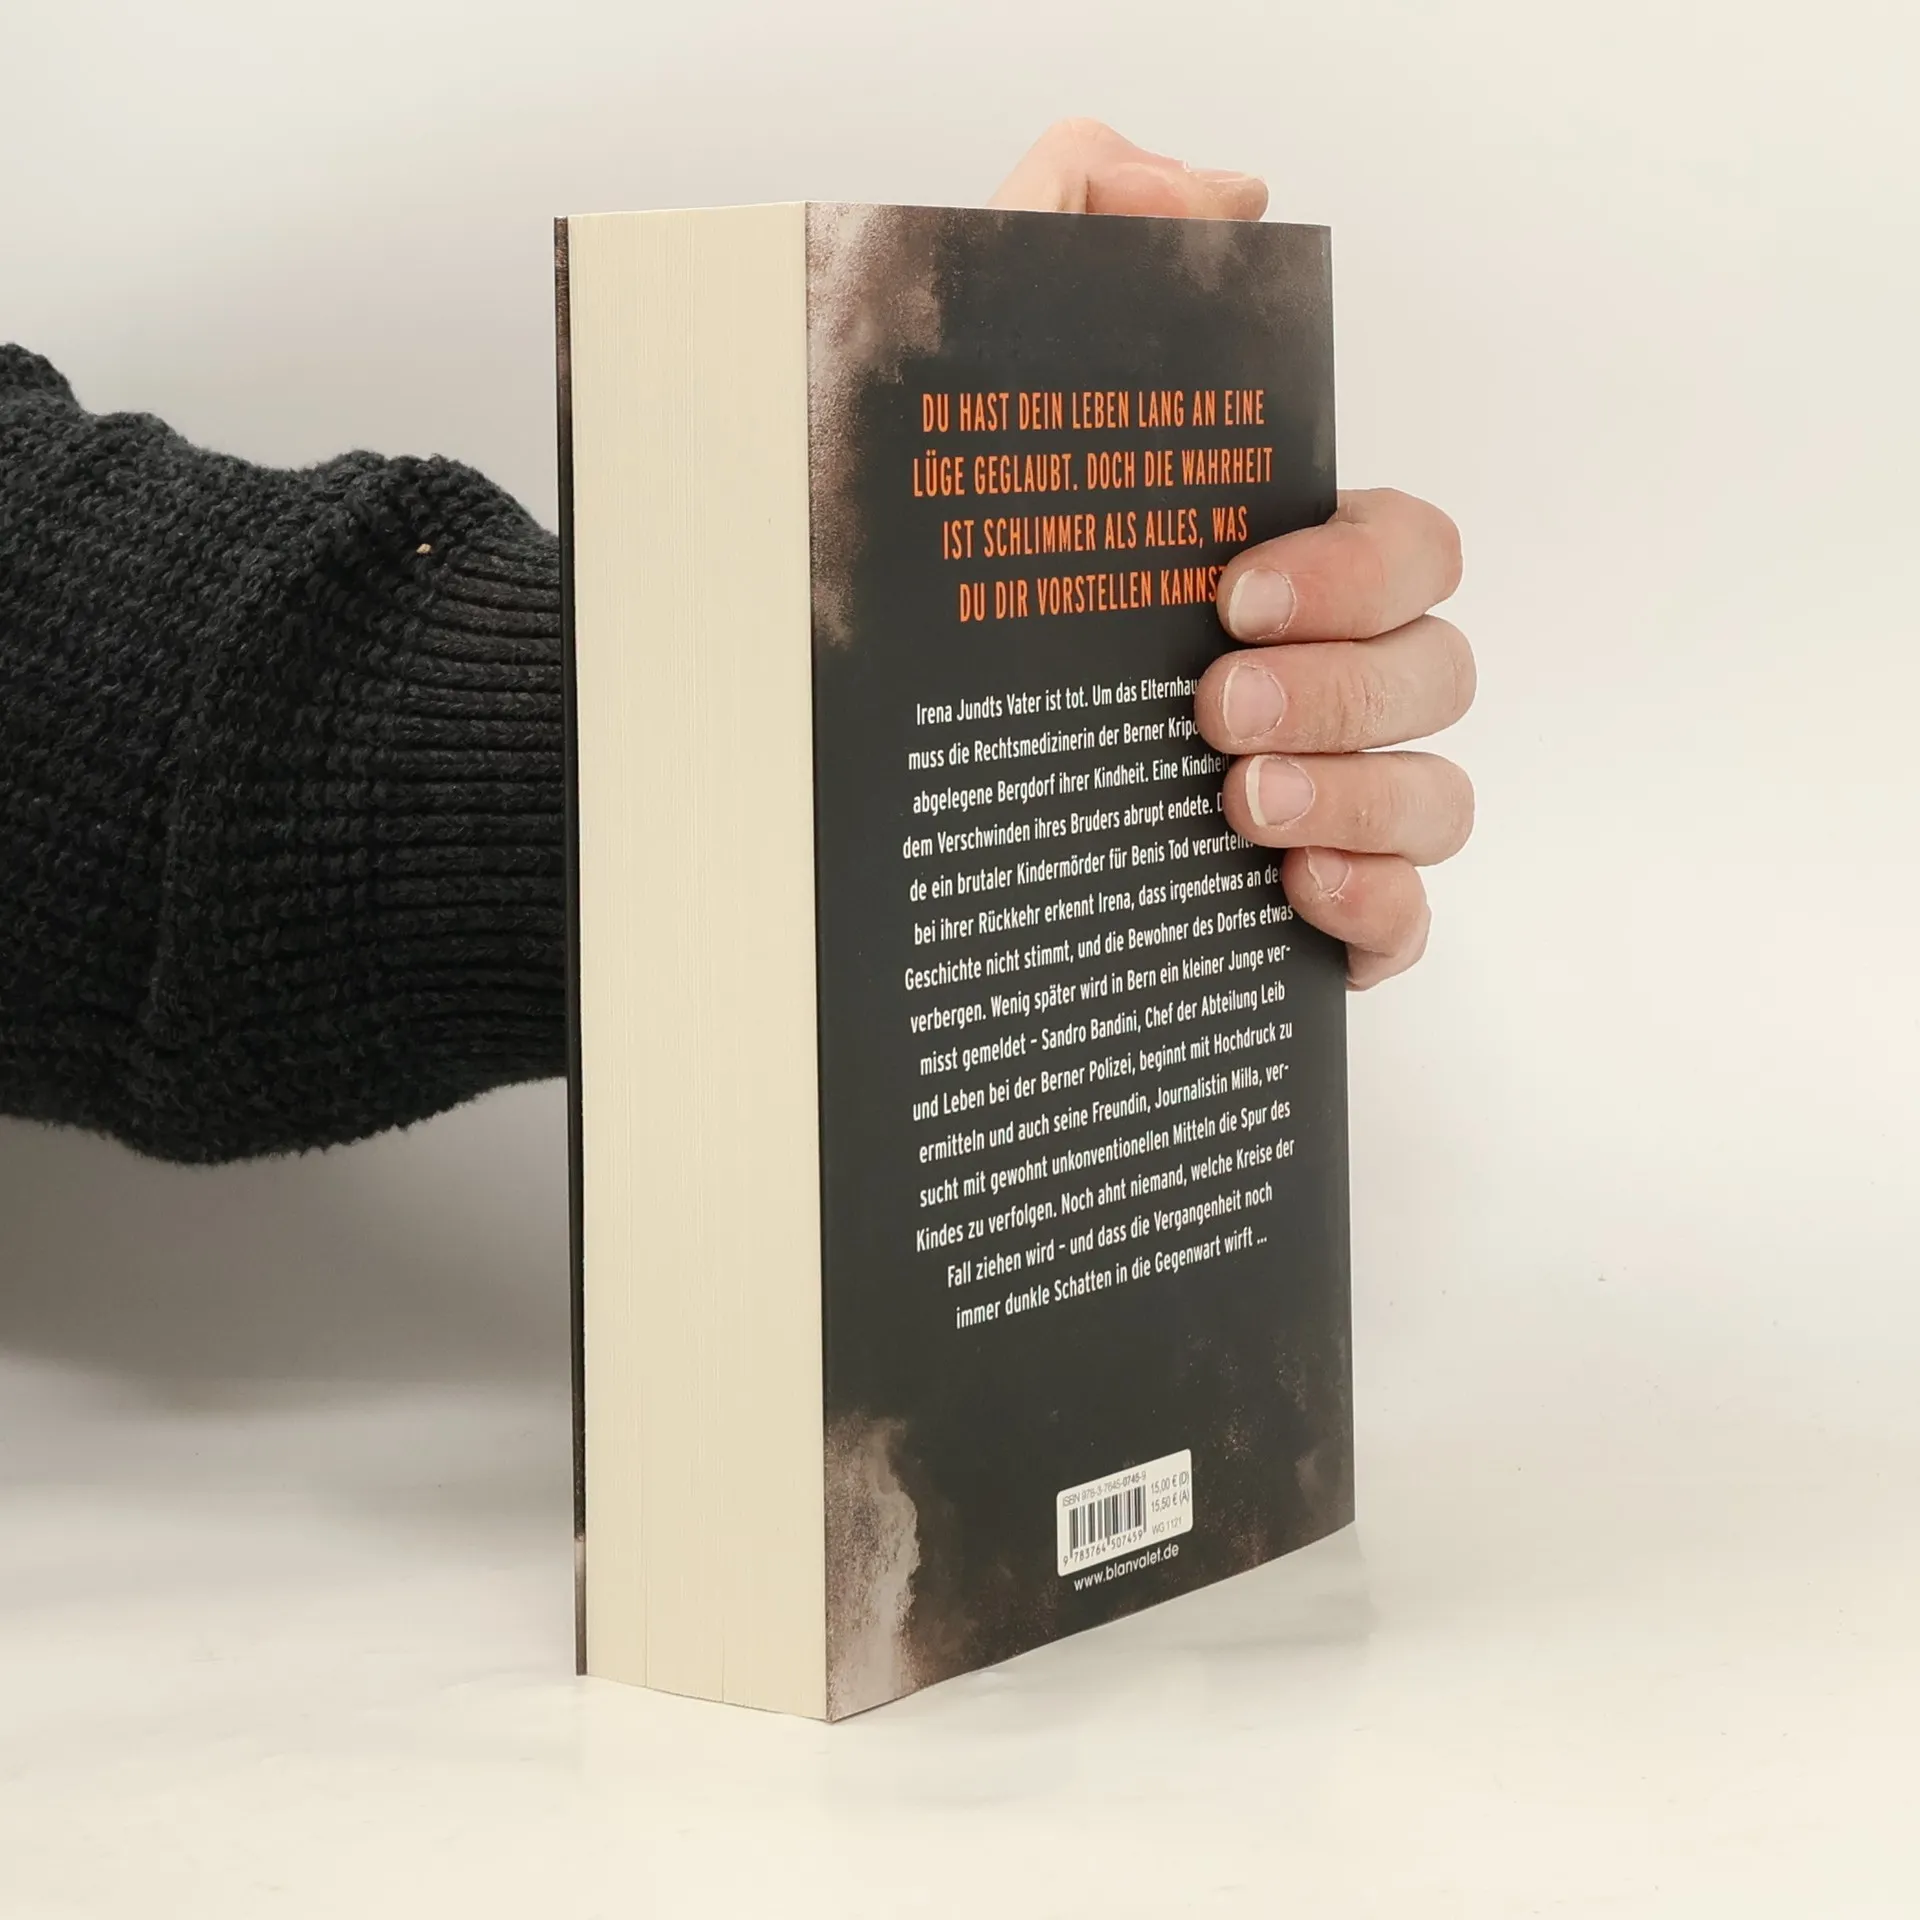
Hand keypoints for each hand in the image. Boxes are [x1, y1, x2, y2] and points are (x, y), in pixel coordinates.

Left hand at [991, 121, 1474, 988]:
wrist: (835, 779)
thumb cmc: (926, 572)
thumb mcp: (964, 374)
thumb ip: (1078, 221)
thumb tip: (1229, 196)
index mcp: (1274, 572)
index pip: (1406, 546)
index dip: (1356, 567)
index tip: (1231, 590)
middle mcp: (1319, 682)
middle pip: (1437, 668)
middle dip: (1345, 686)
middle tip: (1214, 706)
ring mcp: (1322, 802)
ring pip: (1436, 796)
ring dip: (1362, 795)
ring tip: (1234, 803)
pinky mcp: (1300, 919)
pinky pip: (1406, 921)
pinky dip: (1377, 907)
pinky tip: (1291, 893)